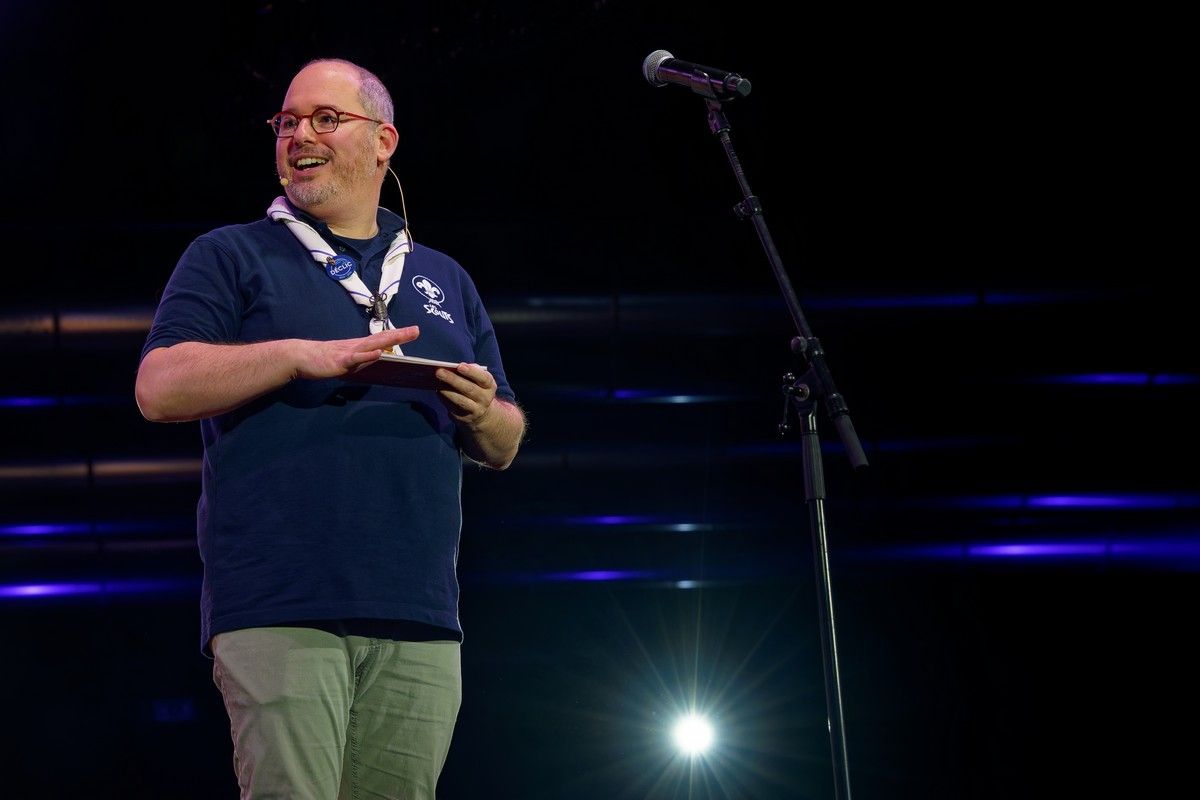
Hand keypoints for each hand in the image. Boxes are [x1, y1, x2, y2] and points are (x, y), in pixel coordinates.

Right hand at [293, 326, 419, 379]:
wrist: (299, 356)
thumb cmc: (321, 359)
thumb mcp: (345, 361)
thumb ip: (360, 360)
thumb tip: (375, 358)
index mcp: (358, 347)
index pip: (381, 340)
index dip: (397, 335)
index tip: (413, 331)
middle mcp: (356, 346)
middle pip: (381, 339)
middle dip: (399, 335)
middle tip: (416, 330)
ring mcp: (348, 352)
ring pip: (372, 345)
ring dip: (388, 340)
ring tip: (404, 335)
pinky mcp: (339, 361)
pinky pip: (355, 358)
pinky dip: (367, 355)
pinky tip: (378, 352)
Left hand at [435, 362, 497, 427]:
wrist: (481, 413)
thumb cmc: (476, 389)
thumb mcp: (479, 380)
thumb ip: (471, 372)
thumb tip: (455, 367)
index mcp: (489, 386)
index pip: (484, 378)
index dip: (472, 372)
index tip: (459, 366)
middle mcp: (485, 399)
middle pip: (469, 389)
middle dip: (453, 380)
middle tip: (439, 372)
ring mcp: (475, 410)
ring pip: (460, 400)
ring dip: (447, 391)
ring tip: (437, 383)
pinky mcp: (464, 418)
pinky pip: (453, 408)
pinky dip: (444, 399)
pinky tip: (438, 392)